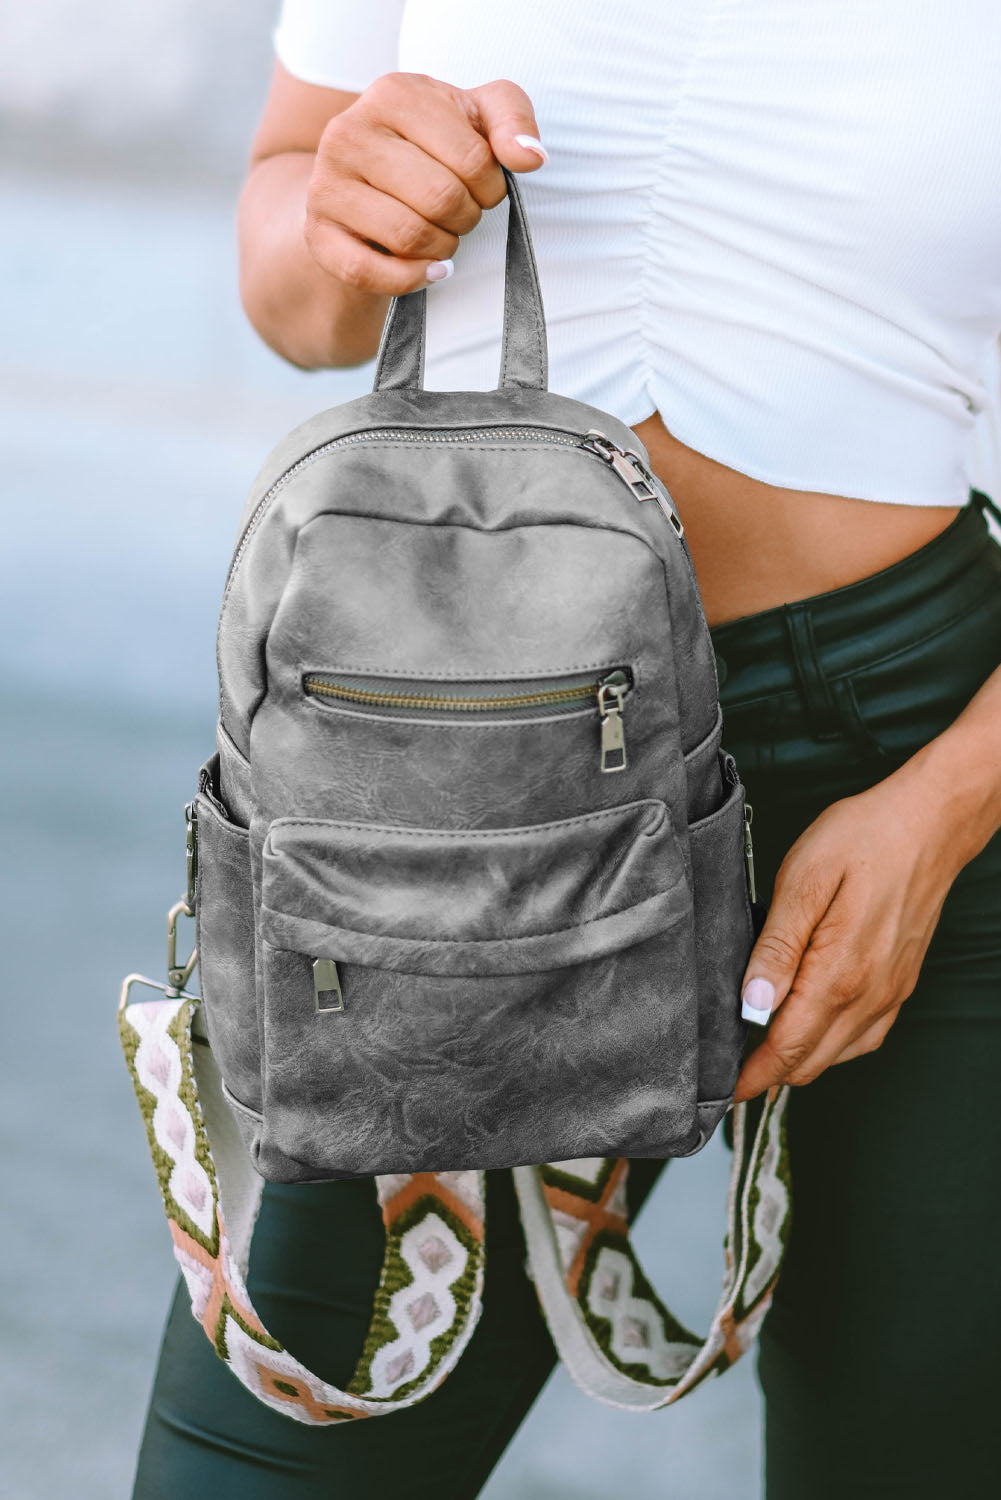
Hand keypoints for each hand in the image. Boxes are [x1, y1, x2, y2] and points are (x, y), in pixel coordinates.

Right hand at [303, 72, 546, 293]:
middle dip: (467, 218)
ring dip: (443, 247)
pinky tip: (431, 269)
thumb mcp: (478, 117)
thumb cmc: (433, 146)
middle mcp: (349, 132)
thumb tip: (531, 157)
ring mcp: (326, 185)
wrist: (366, 183)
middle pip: (440, 198)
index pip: (472, 158)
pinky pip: (369, 271)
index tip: (484, 187)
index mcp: (393, 94)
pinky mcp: (317, 235)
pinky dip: (412, 279)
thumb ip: (512, 121)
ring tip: (444, 235)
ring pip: (408, 235)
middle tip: (463, 215)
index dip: (492, 186)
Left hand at [734, 755, 974, 1101]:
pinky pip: (864, 1036)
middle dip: (769, 1073)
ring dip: (799, 1058)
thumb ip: (777, 947)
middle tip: (729, 1065)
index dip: (751, 1075)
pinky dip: (831, 1043)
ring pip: (838, 1054)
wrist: (930, 823)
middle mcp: (870, 995)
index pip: (787, 1048)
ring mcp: (890, 992)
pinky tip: (809, 1025)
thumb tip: (752, 1004)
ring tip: (758, 1046)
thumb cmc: (864, 839)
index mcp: (841, 974)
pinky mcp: (900, 983)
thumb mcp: (804, 880)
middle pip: (811, 1061)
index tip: (721, 1089)